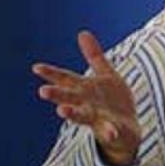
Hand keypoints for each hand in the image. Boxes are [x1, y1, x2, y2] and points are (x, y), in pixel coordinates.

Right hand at [33, 31, 140, 165]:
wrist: (127, 129)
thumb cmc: (112, 101)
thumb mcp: (105, 75)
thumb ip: (94, 56)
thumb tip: (82, 32)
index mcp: (84, 89)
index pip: (66, 79)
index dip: (52, 74)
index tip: (36, 67)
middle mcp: (87, 104)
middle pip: (69, 97)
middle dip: (57, 94)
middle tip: (42, 91)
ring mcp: (98, 118)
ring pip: (83, 116)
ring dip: (72, 113)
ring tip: (62, 111)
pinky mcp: (111, 130)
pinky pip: (109, 131)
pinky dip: (109, 132)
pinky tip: (111, 133)